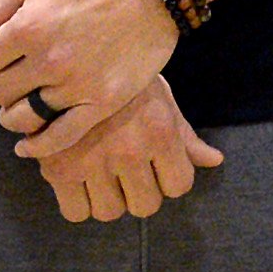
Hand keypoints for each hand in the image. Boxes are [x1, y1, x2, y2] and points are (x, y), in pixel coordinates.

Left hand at [0, 0, 179, 156]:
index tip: (8, 50)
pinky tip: (29, 143)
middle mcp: (48, 60)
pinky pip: (59, 138)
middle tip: (20, 72)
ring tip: (25, 102)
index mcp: (29, 26)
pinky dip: (38, 146)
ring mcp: (76, 85)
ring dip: (15, 113)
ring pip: (21, 118)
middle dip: (3, 82)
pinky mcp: (102, 103)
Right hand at [34, 75, 223, 222]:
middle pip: (146, 206)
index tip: (159, 168)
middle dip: (140, 192)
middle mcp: (129, 151)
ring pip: (110, 212)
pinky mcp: (57, 169)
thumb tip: (215, 161)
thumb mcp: (160, 99)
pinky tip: (79, 180)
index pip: (179, 185)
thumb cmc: (125, 81)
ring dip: (109, 199)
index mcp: (160, 131)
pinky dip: (78, 203)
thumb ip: (185, 136)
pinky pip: (75, 213)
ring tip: (103, 174)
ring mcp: (92, 161)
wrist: (72, 59)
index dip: (170, 179)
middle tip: (129, 173)